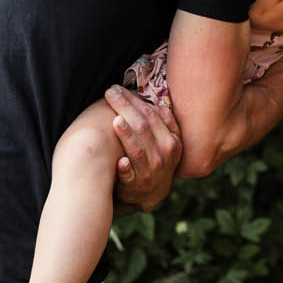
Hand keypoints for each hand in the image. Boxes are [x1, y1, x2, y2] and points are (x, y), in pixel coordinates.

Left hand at [106, 85, 182, 211]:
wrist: (151, 193)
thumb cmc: (156, 160)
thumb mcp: (168, 142)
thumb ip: (164, 123)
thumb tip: (159, 101)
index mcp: (172, 140)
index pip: (153, 114)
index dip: (136, 100)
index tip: (120, 89)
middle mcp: (164, 154)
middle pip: (143, 126)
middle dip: (126, 107)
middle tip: (110, 93)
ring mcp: (150, 170)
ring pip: (137, 148)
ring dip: (126, 135)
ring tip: (115, 120)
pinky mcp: (136, 184)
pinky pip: (130, 175)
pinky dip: (125, 168)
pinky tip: (120, 161)